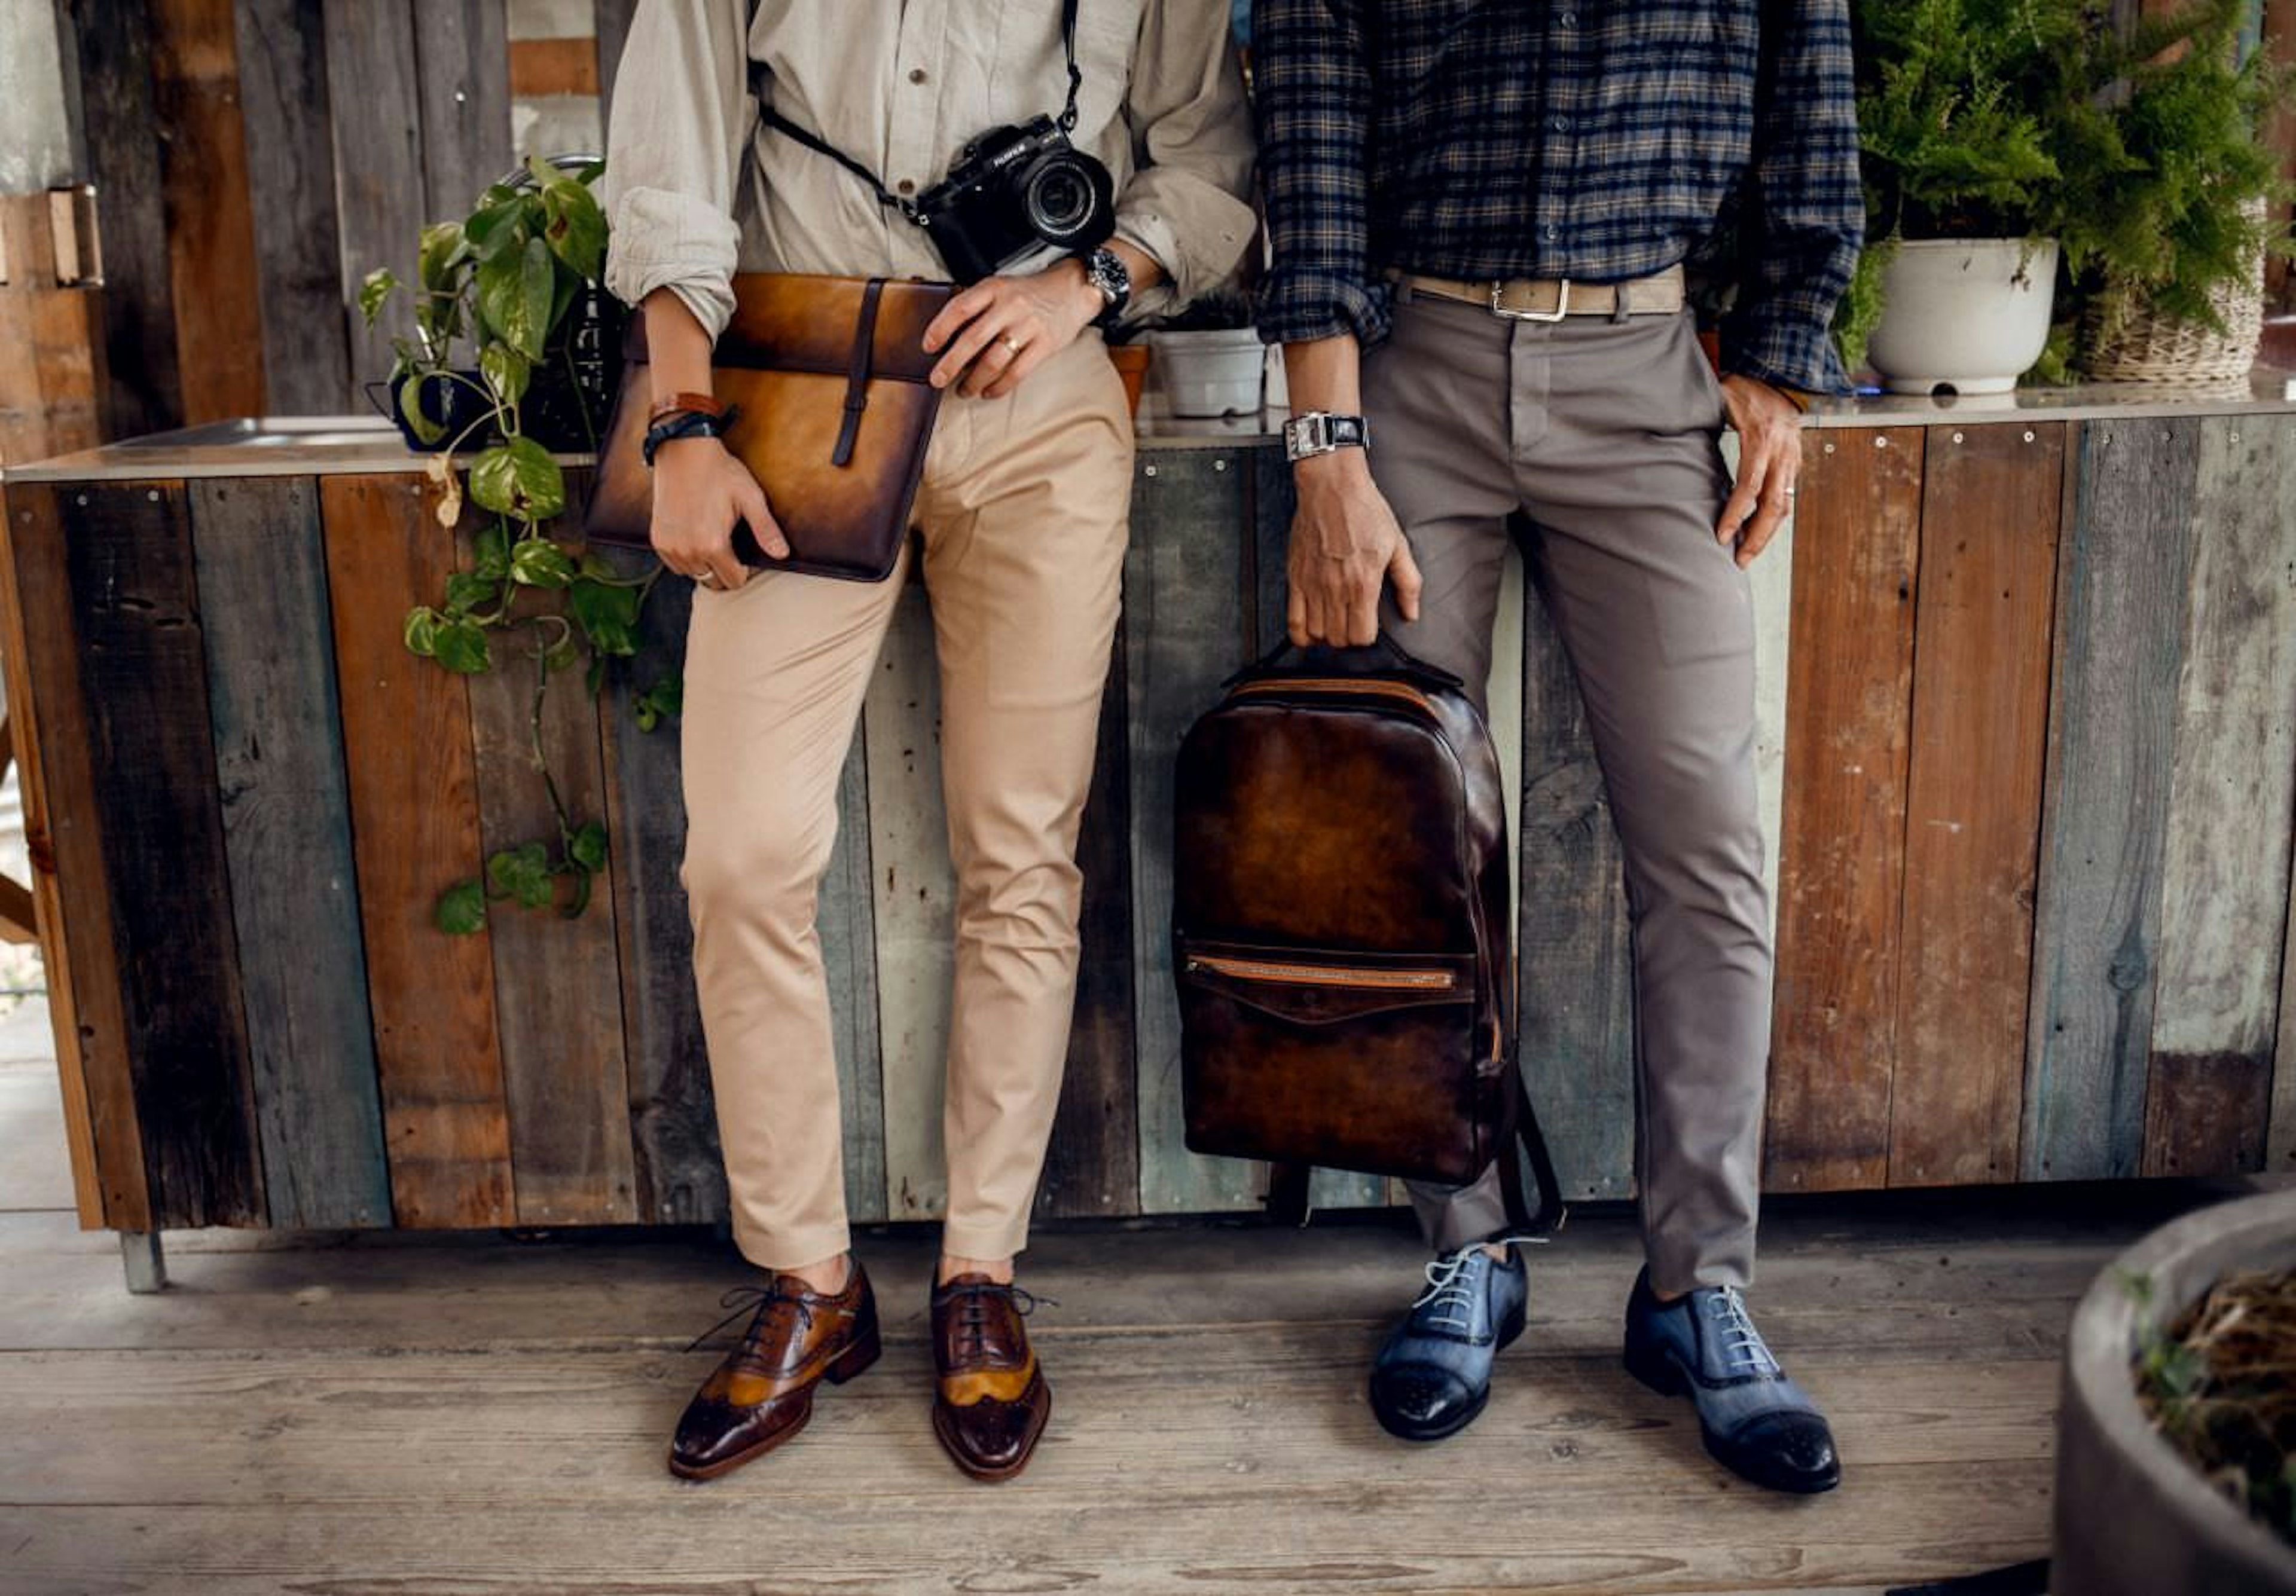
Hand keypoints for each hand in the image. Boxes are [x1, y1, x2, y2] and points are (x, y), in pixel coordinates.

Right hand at [649, 434, 787, 591]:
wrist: (684, 451)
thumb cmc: (720, 472)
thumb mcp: (750, 498)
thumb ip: (766, 530)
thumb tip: (782, 554)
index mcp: (713, 545)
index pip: (734, 581)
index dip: (744, 570)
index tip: (744, 553)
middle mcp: (689, 551)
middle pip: (713, 582)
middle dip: (724, 570)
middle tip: (729, 544)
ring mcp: (670, 546)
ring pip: (694, 574)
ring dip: (705, 564)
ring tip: (711, 537)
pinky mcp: (658, 540)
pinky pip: (675, 564)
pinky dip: (686, 557)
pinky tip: (694, 536)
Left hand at [922, 261, 1103, 398]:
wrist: (1073, 290)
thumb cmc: (1029, 293)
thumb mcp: (1001, 288)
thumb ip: (978, 307)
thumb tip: (947, 338)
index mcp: (994, 288)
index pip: (961, 307)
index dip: (941, 328)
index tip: (928, 346)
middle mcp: (1010, 305)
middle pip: (974, 338)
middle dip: (951, 363)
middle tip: (937, 379)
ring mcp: (1029, 326)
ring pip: (994, 360)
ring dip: (974, 381)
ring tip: (963, 391)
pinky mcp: (1045, 345)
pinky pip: (1017, 372)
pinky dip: (999, 387)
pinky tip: (988, 392)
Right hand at [1286, 451, 1422, 646]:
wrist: (1332, 487)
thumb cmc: (1365, 511)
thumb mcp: (1398, 545)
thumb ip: (1408, 583)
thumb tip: (1411, 613)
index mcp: (1364, 583)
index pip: (1362, 636)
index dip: (1367, 636)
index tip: (1369, 626)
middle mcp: (1336, 588)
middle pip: (1339, 639)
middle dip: (1348, 638)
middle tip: (1352, 623)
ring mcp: (1313, 585)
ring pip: (1316, 634)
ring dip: (1326, 635)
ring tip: (1334, 623)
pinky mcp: (1295, 578)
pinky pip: (1292, 621)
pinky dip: (1301, 634)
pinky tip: (1310, 629)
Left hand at [1714, 374, 1802, 568]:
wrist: (1783, 380)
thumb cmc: (1746, 390)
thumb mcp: (1722, 397)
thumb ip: (1700, 415)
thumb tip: (1667, 423)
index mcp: (1760, 439)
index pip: (1749, 486)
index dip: (1735, 514)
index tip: (1721, 536)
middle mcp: (1781, 454)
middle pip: (1774, 506)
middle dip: (1757, 537)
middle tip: (1740, 560)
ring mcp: (1792, 461)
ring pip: (1785, 507)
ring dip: (1767, 534)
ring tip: (1747, 554)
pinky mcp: (1795, 466)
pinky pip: (1786, 498)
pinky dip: (1773, 520)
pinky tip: (1757, 534)